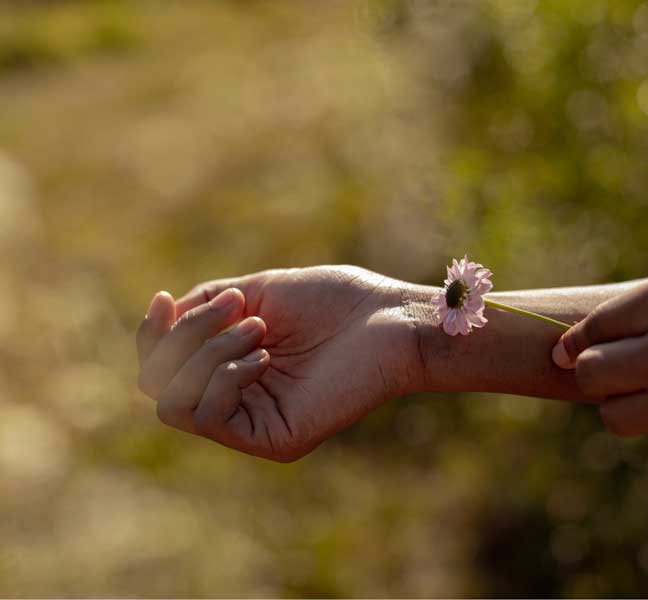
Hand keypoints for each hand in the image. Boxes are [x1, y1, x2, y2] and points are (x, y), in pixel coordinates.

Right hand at [136, 266, 420, 461]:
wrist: (388, 318)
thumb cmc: (334, 302)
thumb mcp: (255, 292)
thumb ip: (203, 309)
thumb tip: (160, 314)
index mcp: (231, 368)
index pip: (163, 368)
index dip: (152, 335)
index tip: (162, 299)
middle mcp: (238, 400)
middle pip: (160, 385)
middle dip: (188, 336)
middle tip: (241, 308)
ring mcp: (255, 423)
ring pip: (177, 403)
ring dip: (209, 353)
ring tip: (260, 328)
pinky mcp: (274, 439)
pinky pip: (212, 417)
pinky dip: (226, 377)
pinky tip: (264, 356)